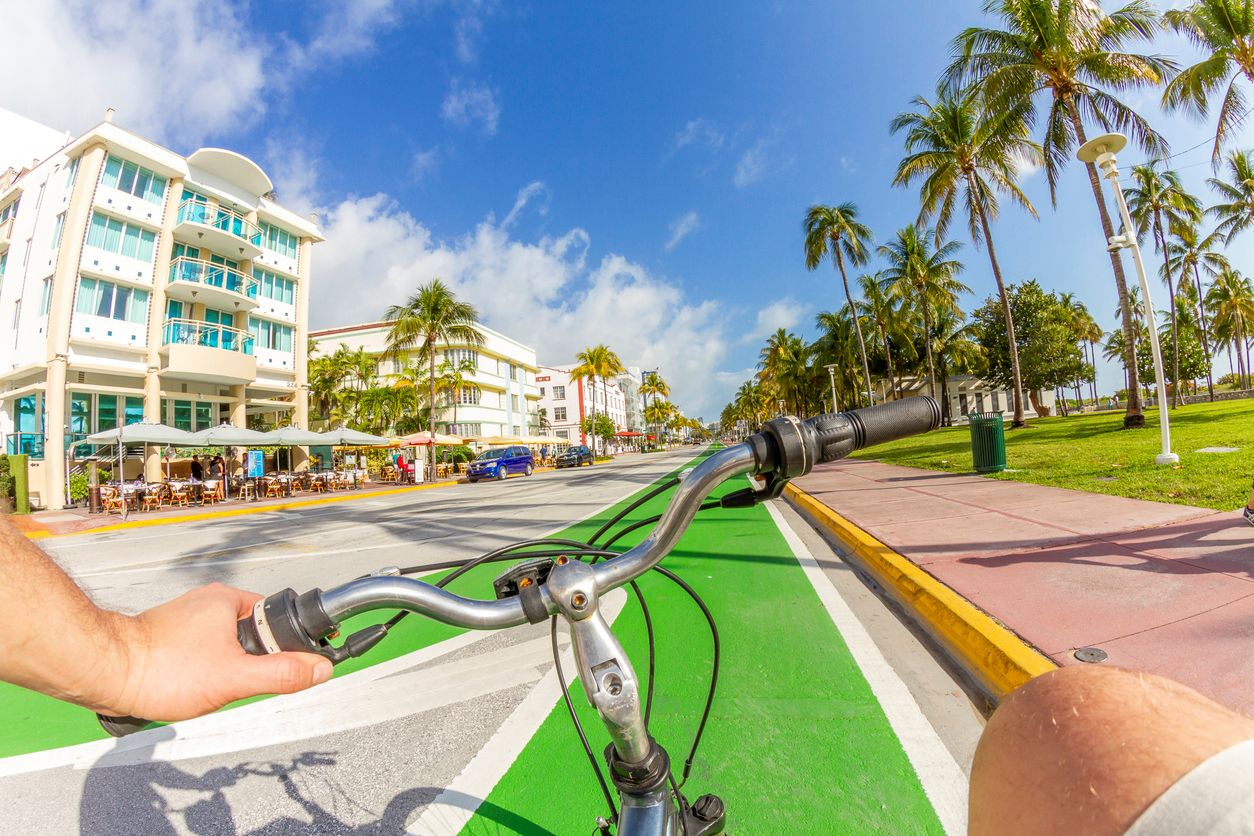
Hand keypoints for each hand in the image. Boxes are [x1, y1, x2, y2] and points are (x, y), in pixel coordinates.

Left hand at [101, 583, 332, 721]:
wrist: (105, 673)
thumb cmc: (161, 669)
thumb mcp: (234, 677)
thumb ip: (282, 673)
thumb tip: (320, 668)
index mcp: (228, 600)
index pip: (276, 618)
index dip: (285, 644)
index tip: (288, 664)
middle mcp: (208, 602)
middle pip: (252, 633)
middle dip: (249, 662)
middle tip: (236, 681)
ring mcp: (187, 618)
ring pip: (226, 644)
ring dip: (225, 667)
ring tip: (207, 685)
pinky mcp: (169, 635)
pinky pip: (202, 651)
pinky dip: (203, 669)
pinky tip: (191, 685)